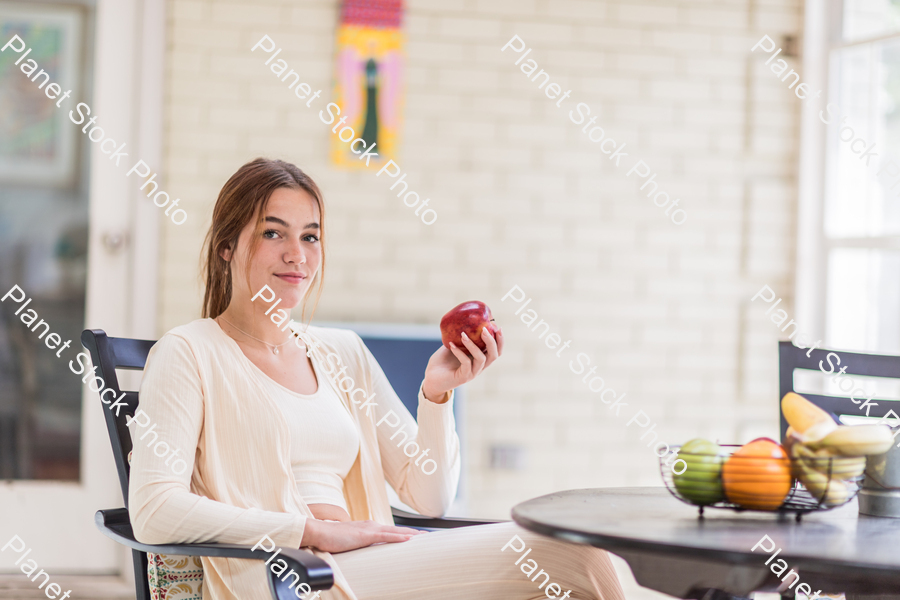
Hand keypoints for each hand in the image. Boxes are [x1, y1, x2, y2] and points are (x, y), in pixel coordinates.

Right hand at [300, 519, 425, 552]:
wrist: (317, 532)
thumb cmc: (329, 539)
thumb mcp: (347, 543)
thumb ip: (356, 546)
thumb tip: (361, 554)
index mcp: (367, 528)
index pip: (390, 532)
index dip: (403, 534)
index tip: (416, 537)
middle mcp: (371, 526)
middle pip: (397, 530)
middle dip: (413, 533)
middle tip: (428, 536)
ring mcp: (369, 529)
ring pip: (396, 532)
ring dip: (411, 534)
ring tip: (425, 537)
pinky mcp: (365, 535)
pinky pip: (387, 536)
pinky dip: (400, 537)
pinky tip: (410, 539)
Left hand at [422, 326, 502, 401]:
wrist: (431, 378)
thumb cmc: (442, 362)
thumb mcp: (453, 345)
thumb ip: (460, 337)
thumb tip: (463, 320)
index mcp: (479, 359)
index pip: (496, 351)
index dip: (500, 340)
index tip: (498, 327)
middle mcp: (479, 367)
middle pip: (494, 355)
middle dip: (492, 341)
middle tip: (484, 329)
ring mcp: (472, 373)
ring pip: (481, 359)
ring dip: (473, 345)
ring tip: (463, 334)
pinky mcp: (463, 377)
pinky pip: (466, 363)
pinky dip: (459, 352)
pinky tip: (451, 345)